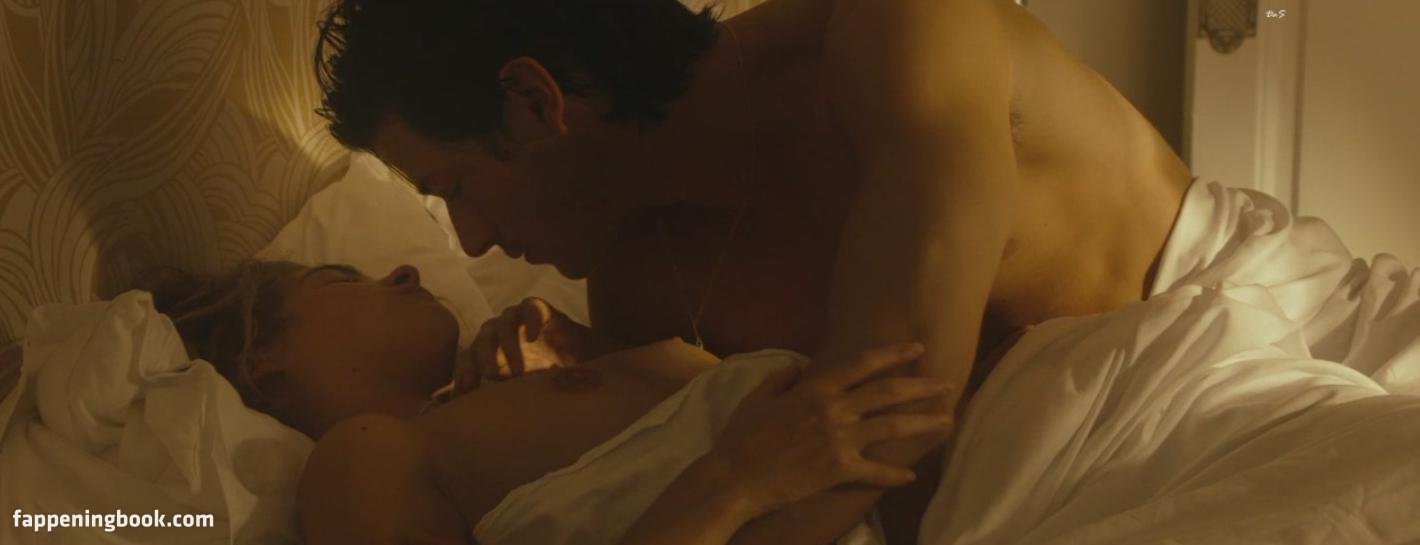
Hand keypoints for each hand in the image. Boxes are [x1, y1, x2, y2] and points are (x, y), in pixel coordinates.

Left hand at [455, 297, 587, 392]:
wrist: (585, 361)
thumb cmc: (548, 377)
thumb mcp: (518, 392)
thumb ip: (490, 397)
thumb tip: (447, 410)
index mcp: (489, 353)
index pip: (468, 359)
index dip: (465, 373)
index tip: (467, 391)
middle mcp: (499, 334)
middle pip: (481, 339)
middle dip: (482, 358)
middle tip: (491, 377)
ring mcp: (518, 319)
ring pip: (501, 323)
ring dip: (506, 345)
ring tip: (518, 370)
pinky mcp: (540, 309)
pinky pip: (530, 308)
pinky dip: (529, 320)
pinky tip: (532, 337)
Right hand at [706, 342, 956, 520]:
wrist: (733, 478)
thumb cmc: (741, 438)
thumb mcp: (757, 397)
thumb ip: (781, 378)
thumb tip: (798, 367)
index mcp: (816, 389)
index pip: (864, 364)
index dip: (894, 353)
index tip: (917, 347)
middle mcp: (833, 410)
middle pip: (889, 392)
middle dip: (922, 386)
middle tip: (947, 384)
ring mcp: (839, 440)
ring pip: (892, 426)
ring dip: (924, 423)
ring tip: (947, 421)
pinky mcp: (839, 470)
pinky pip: (876, 471)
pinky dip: (895, 473)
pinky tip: (911, 475)